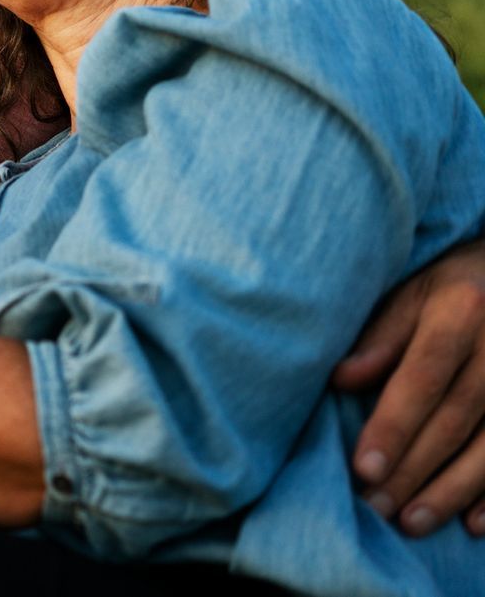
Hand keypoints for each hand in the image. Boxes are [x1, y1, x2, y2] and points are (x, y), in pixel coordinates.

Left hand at [333, 239, 484, 535]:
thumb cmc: (450, 286)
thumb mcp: (411, 292)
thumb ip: (380, 337)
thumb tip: (342, 380)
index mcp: (461, 313)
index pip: (423, 379)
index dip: (394, 426)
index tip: (364, 468)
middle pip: (455, 420)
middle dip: (414, 469)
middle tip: (376, 506)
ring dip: (452, 490)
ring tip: (412, 522)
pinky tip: (474, 526)